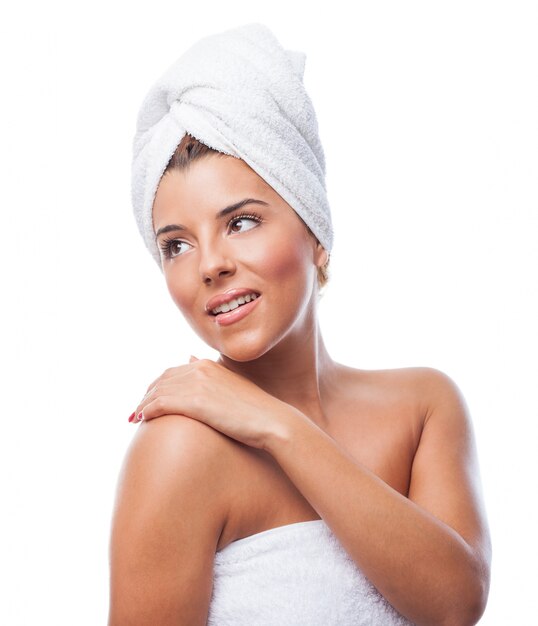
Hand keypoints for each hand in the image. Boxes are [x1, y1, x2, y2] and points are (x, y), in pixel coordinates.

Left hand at [128, 356, 290, 449]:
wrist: (271, 420)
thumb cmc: (255, 410)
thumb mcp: (231, 384)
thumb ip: (210, 373)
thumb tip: (188, 357)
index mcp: (207, 364)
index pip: (171, 372)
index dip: (157, 386)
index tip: (148, 400)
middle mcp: (198, 368)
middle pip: (161, 380)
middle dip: (146, 395)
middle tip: (136, 411)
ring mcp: (196, 383)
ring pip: (157, 392)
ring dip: (142, 405)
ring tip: (134, 419)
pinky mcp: (194, 401)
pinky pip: (160, 403)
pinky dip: (147, 410)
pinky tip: (143, 421)